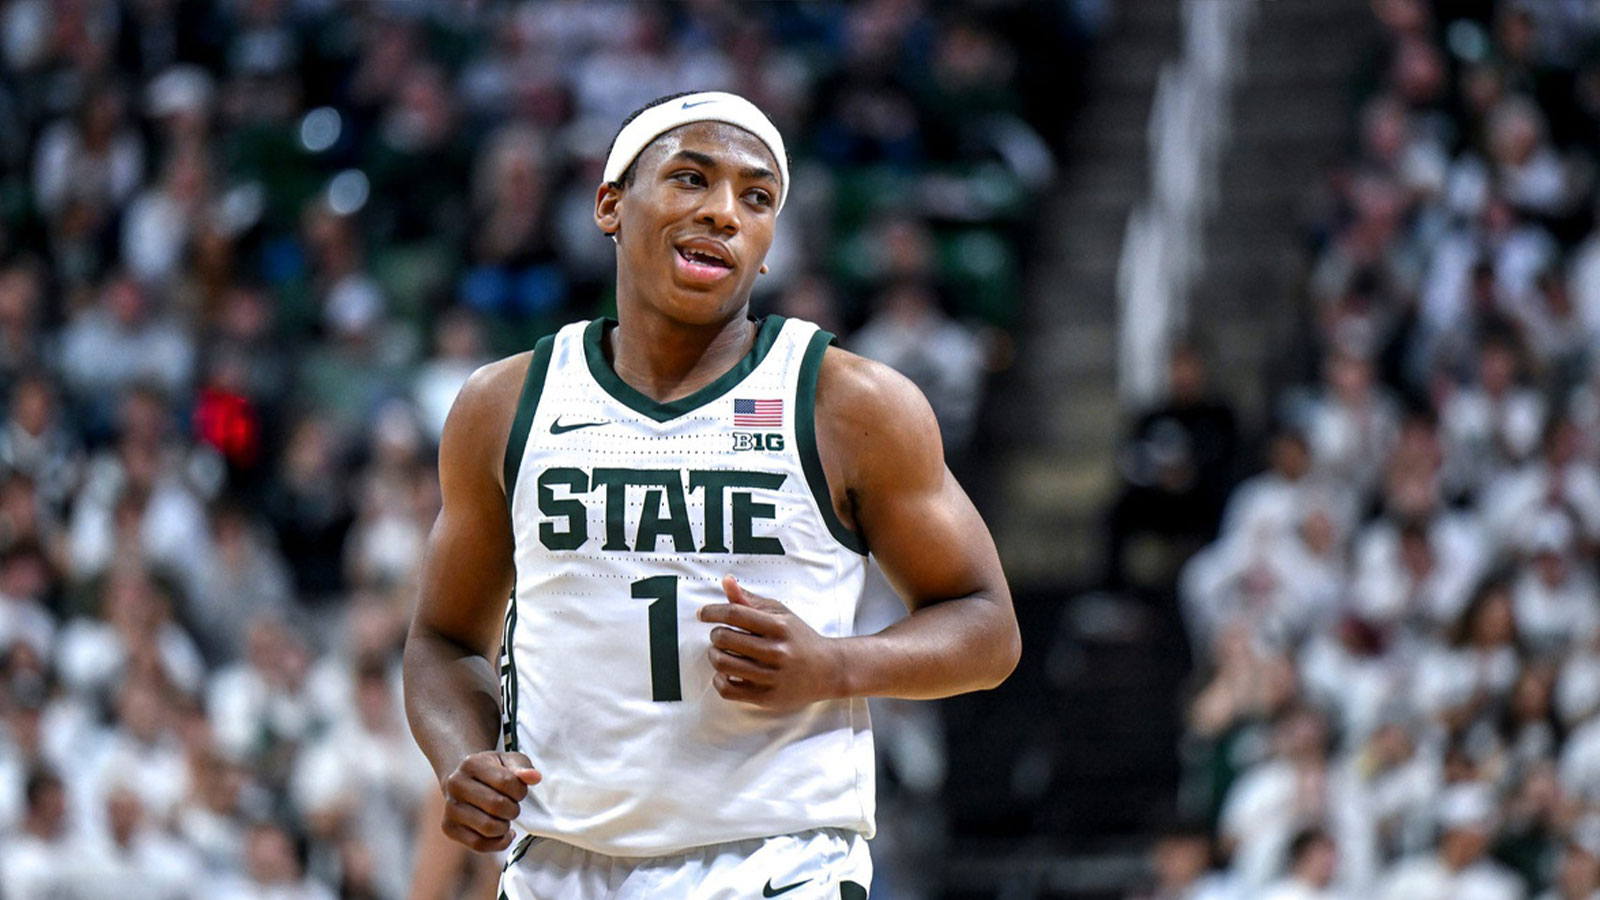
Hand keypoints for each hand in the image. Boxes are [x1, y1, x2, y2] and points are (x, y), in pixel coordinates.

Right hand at [438, 750, 540, 851]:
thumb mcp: (508, 761)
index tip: (518, 792)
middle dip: (513, 809)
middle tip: (512, 806)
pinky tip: (502, 833)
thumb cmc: (491, 772)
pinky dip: (497, 843)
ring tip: (504, 818)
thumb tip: (534, 777)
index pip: (506, 782)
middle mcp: (456, 784)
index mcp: (471, 763)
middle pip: (497, 806)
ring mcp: (450, 808)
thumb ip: (523, 767)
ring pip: (488, 828)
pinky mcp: (449, 828)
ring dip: (505, 827)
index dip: (520, 791)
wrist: (464, 781)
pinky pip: (478, 844)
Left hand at [698, 575, 846, 711]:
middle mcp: (776, 651)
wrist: (827, 670)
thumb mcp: (780, 614)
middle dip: (715, 634)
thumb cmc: (799, 639)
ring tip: (720, 652)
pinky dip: (719, 680)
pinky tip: (725, 673)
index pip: (735, 613)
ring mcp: (771, 676)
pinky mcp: (766, 697)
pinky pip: (728, 689)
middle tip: (719, 635)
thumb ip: (750, 600)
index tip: (703, 614)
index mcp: (779, 626)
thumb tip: (726, 581)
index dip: (712, 611)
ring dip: (714, 655)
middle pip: (724, 638)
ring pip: (722, 664)